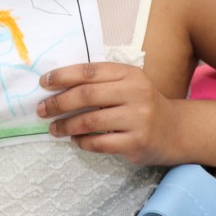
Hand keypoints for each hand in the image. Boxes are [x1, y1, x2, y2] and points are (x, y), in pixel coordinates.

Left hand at [36, 63, 173, 164]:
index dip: (62, 76)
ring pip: (90, 121)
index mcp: (129, 74)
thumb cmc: (141, 104)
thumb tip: (57, 86)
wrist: (174, 130)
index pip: (89, 71)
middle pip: (86, 95)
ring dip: (66, 126)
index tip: (43, 83)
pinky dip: (82, 142)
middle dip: (58, 103)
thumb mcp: (127, 84)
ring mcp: (138, 119)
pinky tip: (76, 140)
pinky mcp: (136, 142)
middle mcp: (135, 93)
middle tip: (42, 109)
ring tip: (54, 128)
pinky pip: (100, 143)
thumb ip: (99, 82)